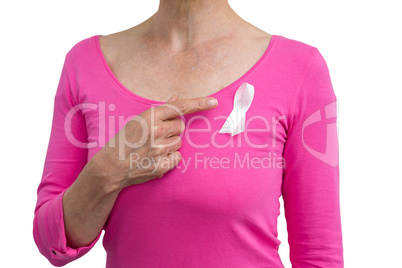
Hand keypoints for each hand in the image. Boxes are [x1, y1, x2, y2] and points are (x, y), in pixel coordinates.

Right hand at [81, 95, 218, 192]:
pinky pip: (177, 157)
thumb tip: (176, 97)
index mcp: (150, 117)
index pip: (181, 107)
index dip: (200, 103)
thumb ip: (160, 110)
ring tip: (152, 148)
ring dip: (170, 144)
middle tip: (156, 136)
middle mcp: (156, 131)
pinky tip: (155, 158)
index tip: (214, 102)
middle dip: (172, 130)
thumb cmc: (124, 141)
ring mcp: (160, 149)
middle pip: (181, 126)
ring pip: (179, 142)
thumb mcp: (138, 120)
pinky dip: (169, 158)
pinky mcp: (162, 166)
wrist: (111, 167)